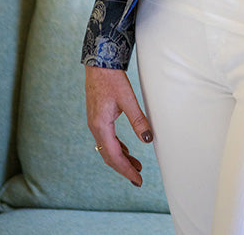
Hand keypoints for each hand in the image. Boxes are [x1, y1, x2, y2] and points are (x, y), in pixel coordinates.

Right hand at [85, 65, 152, 185]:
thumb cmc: (112, 79)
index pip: (114, 156)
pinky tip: (126, 150)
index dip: (126, 170)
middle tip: (138, 178)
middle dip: (123, 168)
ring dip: (121, 158)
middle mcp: (95, 127)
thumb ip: (138, 120)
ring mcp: (95, 123)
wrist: (99, 63)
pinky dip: (117, 147)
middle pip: (109, 156)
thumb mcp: (127, 99)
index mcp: (101, 126)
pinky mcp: (98, 117)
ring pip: (107, 148)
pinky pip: (107, 139)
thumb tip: (147, 140)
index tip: (137, 180)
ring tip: (136, 166)